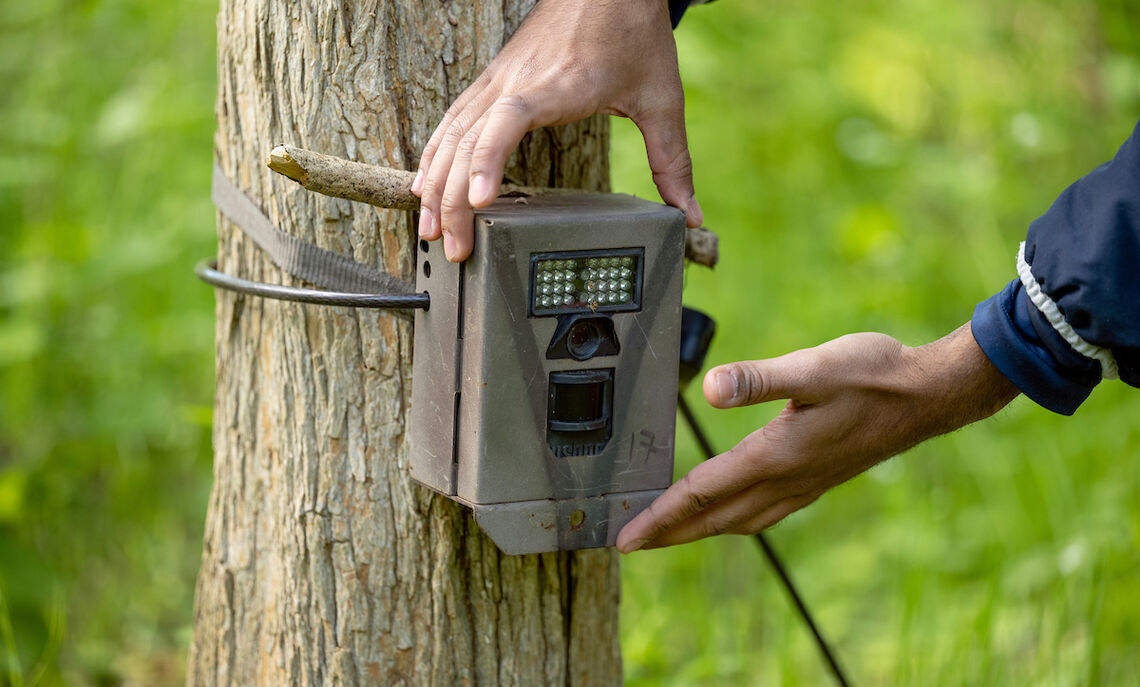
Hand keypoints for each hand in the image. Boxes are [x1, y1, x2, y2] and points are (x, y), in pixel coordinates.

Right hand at [411, 0, 703, 261]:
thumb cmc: (631, 32)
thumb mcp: (661, 98)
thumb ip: (673, 161)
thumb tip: (688, 214)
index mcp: (556, 87)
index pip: (505, 123)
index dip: (487, 162)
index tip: (479, 201)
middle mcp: (515, 85)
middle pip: (467, 144)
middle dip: (453, 201)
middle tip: (453, 250)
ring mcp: (497, 82)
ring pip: (450, 135)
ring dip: (435, 185)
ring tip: (427, 230)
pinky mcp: (492, 82)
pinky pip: (452, 122)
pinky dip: (435, 156)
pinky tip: (425, 183)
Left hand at [616, 323, 1018, 551]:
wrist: (930, 395)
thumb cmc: (874, 375)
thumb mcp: (813, 366)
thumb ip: (758, 378)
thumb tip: (709, 387)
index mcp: (776, 456)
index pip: (702, 494)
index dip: (659, 516)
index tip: (625, 536)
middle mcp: (787, 479)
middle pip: (714, 518)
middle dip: (669, 533)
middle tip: (630, 544)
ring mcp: (805, 484)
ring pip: (740, 520)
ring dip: (700, 530)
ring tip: (669, 532)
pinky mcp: (819, 477)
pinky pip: (765, 512)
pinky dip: (735, 519)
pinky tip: (733, 511)